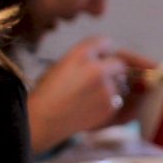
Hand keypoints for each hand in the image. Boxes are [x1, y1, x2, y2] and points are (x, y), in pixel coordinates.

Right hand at [28, 37, 133, 151]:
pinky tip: (89, 106)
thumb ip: (83, 58)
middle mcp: (97, 68)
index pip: (105, 43)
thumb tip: (101, 59)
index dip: (101, 52)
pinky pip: (117, 99)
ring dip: (110, 86)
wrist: (42, 119)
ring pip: (120, 83)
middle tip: (95, 80)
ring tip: (88, 96)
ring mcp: (106, 88)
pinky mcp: (110, 106)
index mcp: (81, 54)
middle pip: (118, 63)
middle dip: (110, 70)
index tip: (97, 59)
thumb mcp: (60, 64)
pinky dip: (107, 102)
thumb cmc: (46, 92)